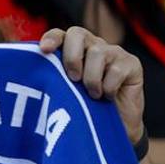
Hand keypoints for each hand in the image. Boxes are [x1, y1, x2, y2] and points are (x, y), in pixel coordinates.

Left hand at [39, 26, 144, 143]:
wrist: (113, 130)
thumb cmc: (85, 111)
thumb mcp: (65, 96)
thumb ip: (53, 81)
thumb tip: (32, 77)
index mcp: (74, 52)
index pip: (61, 35)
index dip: (52, 38)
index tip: (44, 50)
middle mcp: (94, 47)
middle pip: (77, 34)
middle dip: (71, 56)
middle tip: (73, 79)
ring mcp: (114, 54)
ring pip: (98, 52)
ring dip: (91, 79)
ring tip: (92, 96)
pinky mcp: (132, 64)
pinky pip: (116, 70)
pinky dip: (108, 88)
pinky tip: (107, 98)